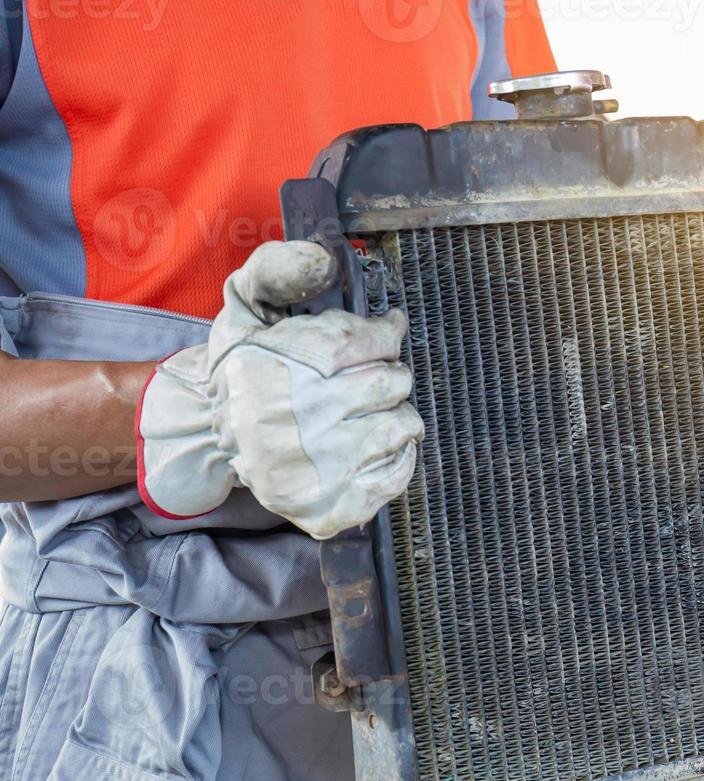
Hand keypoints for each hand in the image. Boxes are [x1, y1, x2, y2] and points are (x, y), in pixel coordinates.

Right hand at [136, 241, 422, 539]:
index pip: (373, 341)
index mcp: (283, 369)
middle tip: (367, 381)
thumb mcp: (246, 306)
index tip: (380, 337)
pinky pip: (398, 476)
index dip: (382, 336)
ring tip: (365, 414)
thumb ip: (277, 269)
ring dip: (394, 415)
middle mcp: (302, 421)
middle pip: (393, 384)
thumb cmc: (244, 367)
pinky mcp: (332, 508)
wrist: (212, 431)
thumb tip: (323, 260)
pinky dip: (396, 457)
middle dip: (387, 376)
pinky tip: (370, 446)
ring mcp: (319, 471)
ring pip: (403, 428)